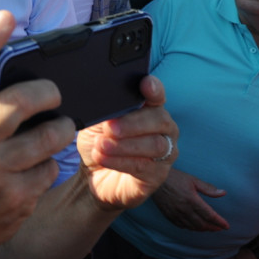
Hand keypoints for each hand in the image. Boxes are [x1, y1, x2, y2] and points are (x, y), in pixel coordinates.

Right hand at [0, 11, 74, 256]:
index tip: (6, 17)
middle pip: (17, 103)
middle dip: (45, 93)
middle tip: (54, 93)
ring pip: (45, 138)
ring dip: (60, 129)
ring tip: (58, 127)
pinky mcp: (14, 198)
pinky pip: (48, 169)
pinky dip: (49, 164)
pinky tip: (37, 166)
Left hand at [76, 75, 178, 210]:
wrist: (93, 174)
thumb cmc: (99, 142)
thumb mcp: (96, 122)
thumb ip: (105, 110)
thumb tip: (103, 99)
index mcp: (149, 109)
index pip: (157, 95)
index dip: (154, 88)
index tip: (146, 84)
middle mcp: (163, 128)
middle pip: (159, 120)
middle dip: (133, 123)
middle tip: (110, 127)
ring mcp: (165, 152)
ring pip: (155, 145)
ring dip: (124, 145)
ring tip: (101, 145)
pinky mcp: (158, 174)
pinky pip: (144, 166)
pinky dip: (120, 161)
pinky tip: (103, 158)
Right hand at [151, 168, 228, 230]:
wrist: (154, 178)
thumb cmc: (175, 177)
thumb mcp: (193, 180)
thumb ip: (208, 189)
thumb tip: (223, 193)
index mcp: (192, 200)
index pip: (209, 215)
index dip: (219, 222)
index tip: (226, 226)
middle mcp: (184, 209)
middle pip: (202, 224)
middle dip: (212, 227)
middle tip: (219, 228)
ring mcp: (175, 213)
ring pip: (192, 227)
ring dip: (202, 229)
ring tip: (209, 228)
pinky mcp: (168, 215)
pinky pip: (181, 226)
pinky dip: (190, 228)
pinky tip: (194, 226)